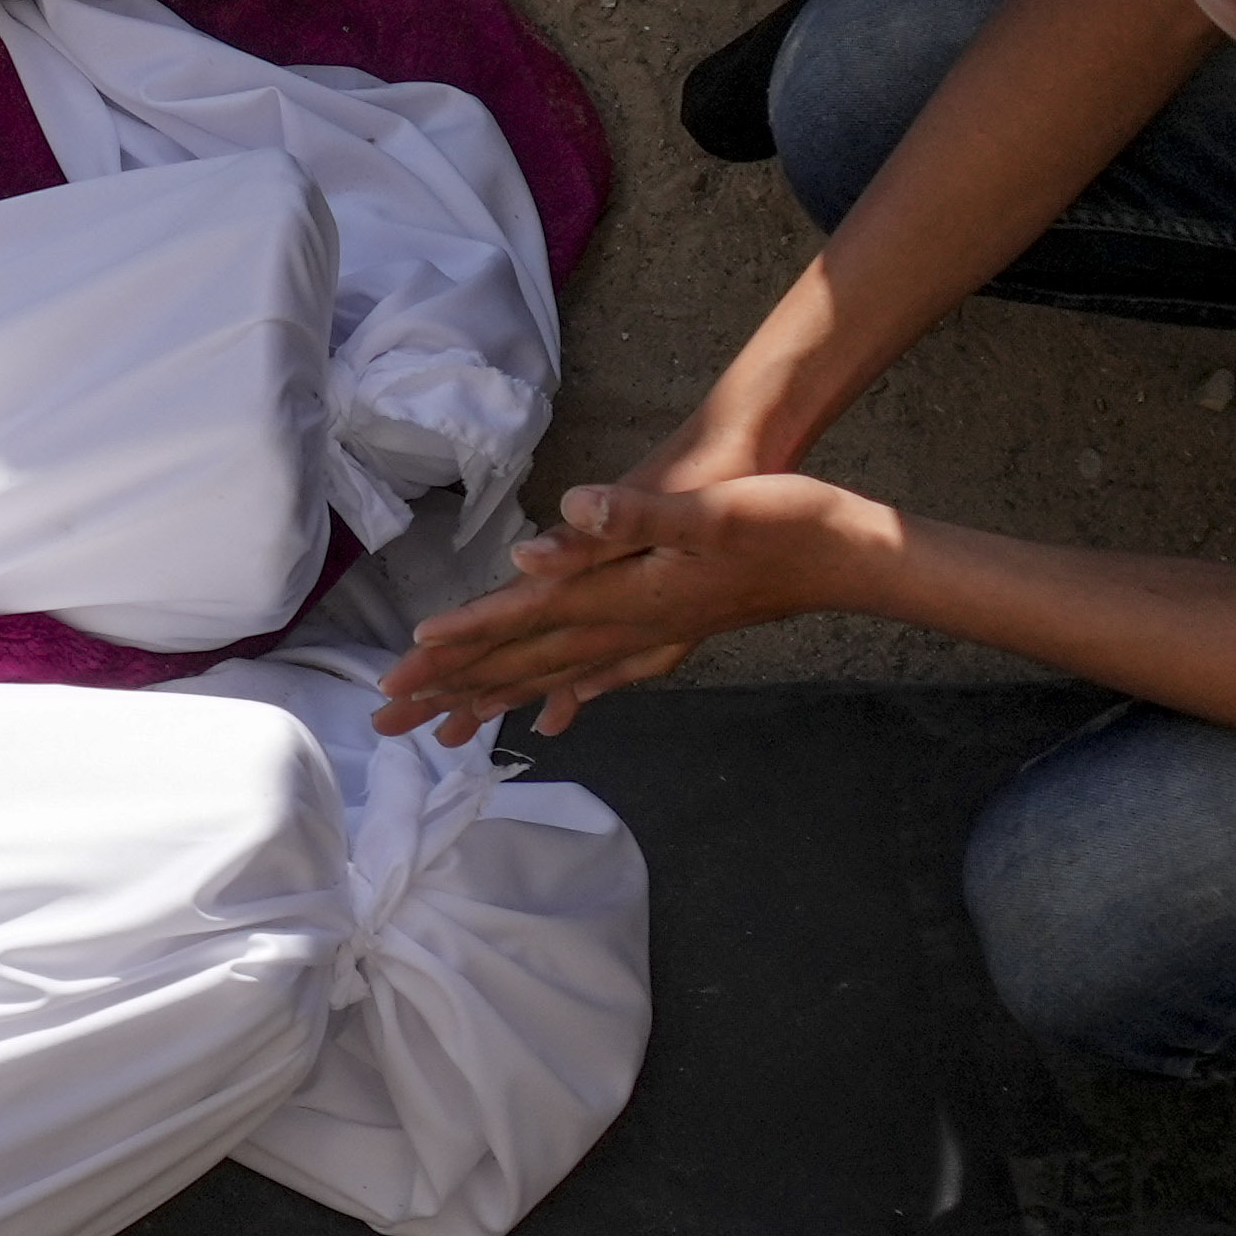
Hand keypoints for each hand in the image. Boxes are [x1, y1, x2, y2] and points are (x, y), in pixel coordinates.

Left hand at [373, 467, 898, 740]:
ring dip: (494, 697)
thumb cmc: (780, 518)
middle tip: (385, 718)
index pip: (520, 622)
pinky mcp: (675, 629)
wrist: (850, 551)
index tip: (399, 672)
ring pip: (555, 675)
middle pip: (523, 663)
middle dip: (452, 690)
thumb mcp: (707, 508)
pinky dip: (568, 694)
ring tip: (441, 728)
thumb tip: (548, 542)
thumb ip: (631, 518)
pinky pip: (604, 673)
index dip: (459, 644)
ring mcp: (653, 635)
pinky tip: (555, 716)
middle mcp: (630, 627)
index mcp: (624, 598)